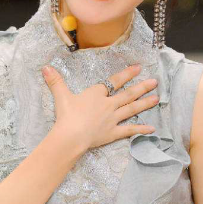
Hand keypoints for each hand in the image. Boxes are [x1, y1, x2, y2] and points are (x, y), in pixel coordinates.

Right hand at [42, 64, 158, 152]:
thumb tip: (45, 67)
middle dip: (142, 87)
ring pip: (132, 109)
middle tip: (155, 82)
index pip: (115, 81)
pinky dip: (141, 129)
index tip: (138, 68)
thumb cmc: (66, 115)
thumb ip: (55, 81)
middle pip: (128, 94)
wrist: (71, 136)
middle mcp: (108, 104)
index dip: (127, 74)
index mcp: (97, 94)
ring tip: (157, 98)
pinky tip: (152, 129)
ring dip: (144, 103)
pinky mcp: (113, 133)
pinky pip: (129, 130)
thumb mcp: (61, 96)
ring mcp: (113, 119)